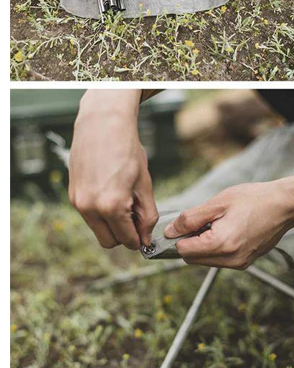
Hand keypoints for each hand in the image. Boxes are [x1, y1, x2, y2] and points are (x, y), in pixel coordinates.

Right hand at [68, 90, 157, 249]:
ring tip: (126, 200)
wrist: (103, 125)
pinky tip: (113, 192)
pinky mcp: (72, 195)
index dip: (139, 239)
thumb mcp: (145, 184)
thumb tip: (145, 238)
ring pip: (97, 229)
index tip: (146, 234)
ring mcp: (78, 202)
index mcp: (112, 206)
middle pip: (109, 241)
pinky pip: (89, 215)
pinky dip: (102, 212)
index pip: (126, 240)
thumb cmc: (127, 151)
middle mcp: (90, 208)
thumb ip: (147, 214)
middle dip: (124, 235)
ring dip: (112, 224)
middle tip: (137, 217)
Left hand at [163, 176, 293, 269]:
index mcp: (221, 244)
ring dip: (204, 244)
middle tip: (205, 219)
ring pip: (206, 260)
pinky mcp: (245, 262)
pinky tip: (229, 229)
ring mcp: (239, 263)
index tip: (187, 222)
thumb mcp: (218, 203)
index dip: (179, 235)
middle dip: (191, 241)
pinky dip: (217, 246)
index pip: (183, 250)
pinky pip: (220, 259)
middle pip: (192, 258)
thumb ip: (190, 218)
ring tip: (219, 222)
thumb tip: (169, 231)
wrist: (283, 204)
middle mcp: (230, 259)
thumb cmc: (254, 199)